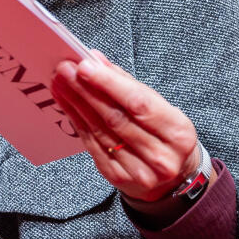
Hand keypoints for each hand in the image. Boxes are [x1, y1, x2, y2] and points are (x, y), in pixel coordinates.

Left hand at [50, 50, 202, 202]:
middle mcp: (161, 156)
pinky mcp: (117, 177)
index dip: (109, 84)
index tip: (85, 66)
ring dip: (76, 103)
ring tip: (61, 83)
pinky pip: (92, 145)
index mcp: (178, 133)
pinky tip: (66, 104)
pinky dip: (77, 120)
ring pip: (100, 131)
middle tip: (66, 70)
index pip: (139, 104)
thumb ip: (128, 83)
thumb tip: (96, 61)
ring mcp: (139, 171)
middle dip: (86, 90)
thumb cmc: (166, 134)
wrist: (175, 175)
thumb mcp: (160, 107)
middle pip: (115, 118)